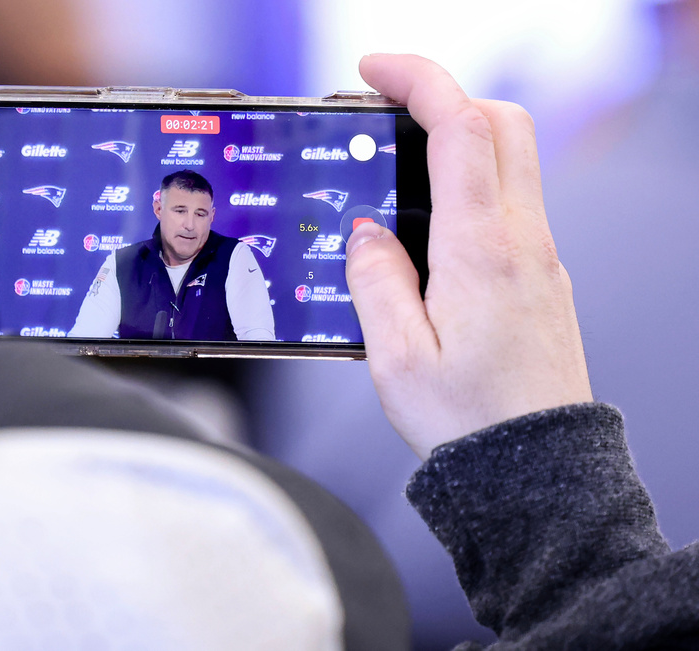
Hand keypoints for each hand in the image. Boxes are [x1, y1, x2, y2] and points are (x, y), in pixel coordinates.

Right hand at [345, 54, 592, 459]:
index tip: (373, 70)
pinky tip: (426, 225)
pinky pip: (509, 204)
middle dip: (445, 93)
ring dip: (458, 139)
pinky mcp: (540, 277)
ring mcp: (539, 257)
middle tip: (387, 106)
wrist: (534, 470)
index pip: (461, 127)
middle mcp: (522, 241)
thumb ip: (376, 280)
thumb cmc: (468, 421)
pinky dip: (469, 184)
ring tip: (395, 163)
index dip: (418, 80)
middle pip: (503, 123)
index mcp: (481, 250)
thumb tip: (367, 233)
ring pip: (512, 159)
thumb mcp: (395, 356)